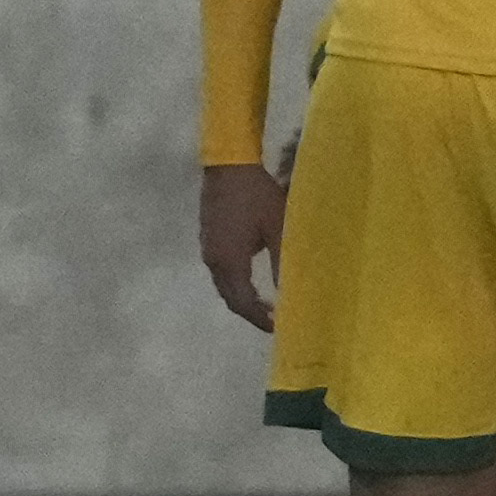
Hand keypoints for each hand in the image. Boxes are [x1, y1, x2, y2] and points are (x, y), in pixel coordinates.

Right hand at [200, 160, 287, 331]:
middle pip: (230, 297)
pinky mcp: (209, 239)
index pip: (242, 301)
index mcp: (229, 261)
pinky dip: (237, 283)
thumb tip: (287, 292)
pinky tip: (253, 281)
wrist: (229, 166)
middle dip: (250, 313)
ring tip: (267, 307)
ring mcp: (208, 249)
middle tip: (273, 322)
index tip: (277, 328)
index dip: (258, 318)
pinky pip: (221, 271)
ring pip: (224, 284)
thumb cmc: (257, 196)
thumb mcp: (277, 227)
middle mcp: (213, 260)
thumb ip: (281, 261)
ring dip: (243, 298)